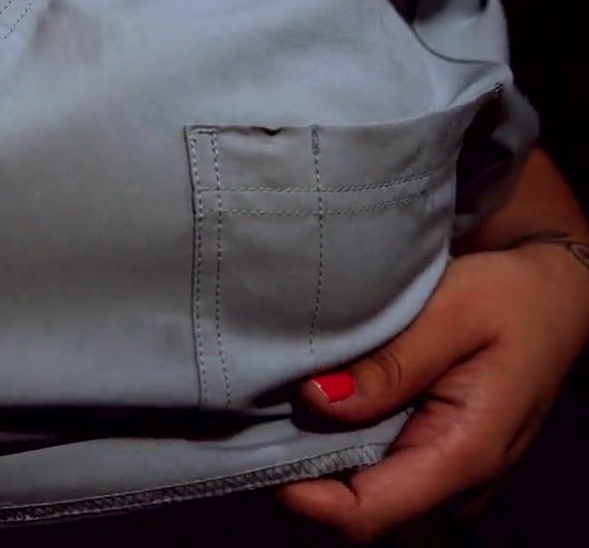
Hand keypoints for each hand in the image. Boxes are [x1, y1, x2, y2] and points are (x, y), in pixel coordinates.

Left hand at [277, 242, 588, 542]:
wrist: (554, 301)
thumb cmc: (508, 300)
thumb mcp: (451, 313)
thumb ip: (389, 365)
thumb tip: (316, 401)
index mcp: (464, 454)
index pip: (368, 514)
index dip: (306, 498)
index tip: (260, 450)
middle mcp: (458, 484)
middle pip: (361, 515)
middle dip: (304, 479)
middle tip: (261, 420)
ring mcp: (450, 481)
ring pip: (367, 501)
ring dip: (320, 466)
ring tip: (283, 410)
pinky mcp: (438, 465)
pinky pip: (380, 479)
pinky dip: (341, 453)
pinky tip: (318, 412)